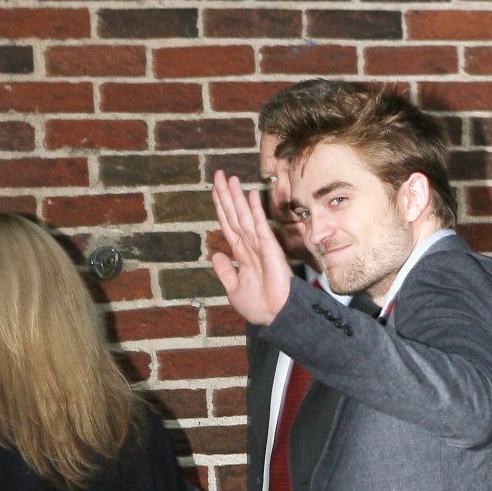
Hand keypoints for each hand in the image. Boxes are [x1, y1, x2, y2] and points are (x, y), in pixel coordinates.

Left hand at [210, 170, 291, 325]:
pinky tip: (250, 195)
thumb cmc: (259, 307)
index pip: (228, 225)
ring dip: (236, 197)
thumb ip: (224, 271)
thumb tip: (217, 254)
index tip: (214, 191)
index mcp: (241, 255)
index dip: (221, 208)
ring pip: (244, 216)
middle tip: (218, 174)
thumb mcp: (233, 289)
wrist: (276, 316)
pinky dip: (255, 210)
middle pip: (234, 215)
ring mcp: (260, 245)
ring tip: (229, 178)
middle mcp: (250, 246)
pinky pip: (260, 225)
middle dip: (226, 195)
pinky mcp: (270, 247)